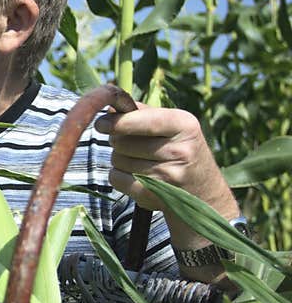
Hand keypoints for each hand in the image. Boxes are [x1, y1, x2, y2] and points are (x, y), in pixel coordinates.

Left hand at [94, 103, 238, 220]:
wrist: (201, 191)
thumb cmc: (179, 149)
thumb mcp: (172, 125)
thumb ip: (142, 112)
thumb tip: (109, 108)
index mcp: (185, 125)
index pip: (144, 121)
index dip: (118, 122)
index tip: (100, 123)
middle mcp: (180, 150)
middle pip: (122, 142)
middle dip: (118, 141)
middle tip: (132, 144)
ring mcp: (167, 175)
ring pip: (117, 160)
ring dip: (119, 159)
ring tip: (140, 161)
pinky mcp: (153, 195)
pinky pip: (116, 178)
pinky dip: (119, 176)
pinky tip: (136, 176)